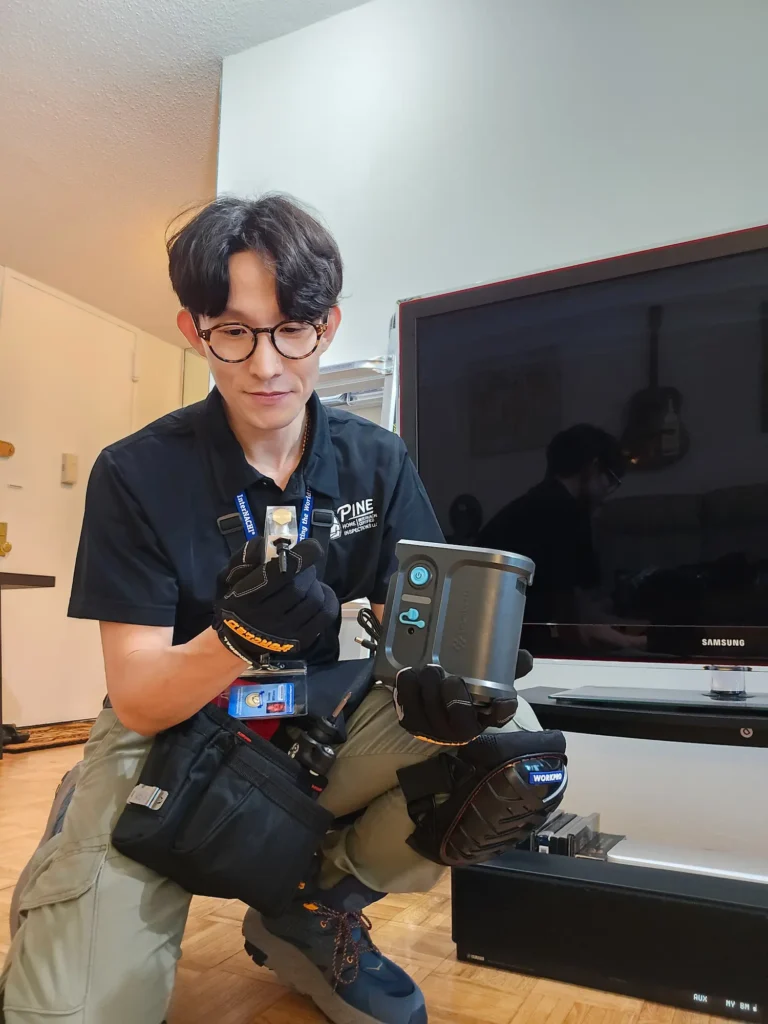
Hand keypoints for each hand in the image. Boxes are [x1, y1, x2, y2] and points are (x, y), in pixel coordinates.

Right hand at [214, 538, 338, 663]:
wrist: (239, 639)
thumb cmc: (237, 599)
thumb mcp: (231, 575)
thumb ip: (248, 556)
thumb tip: (268, 544)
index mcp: (247, 597)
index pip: (281, 574)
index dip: (301, 557)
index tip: (312, 546)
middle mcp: (266, 617)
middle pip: (299, 586)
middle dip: (306, 570)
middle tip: (301, 566)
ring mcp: (285, 632)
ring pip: (314, 599)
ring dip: (315, 584)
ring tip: (305, 581)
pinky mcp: (301, 640)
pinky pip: (326, 614)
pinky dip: (327, 598)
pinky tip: (318, 593)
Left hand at [393, 663, 521, 745]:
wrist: (429, 698)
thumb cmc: (463, 687)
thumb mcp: (487, 675)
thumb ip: (506, 665)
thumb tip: (525, 658)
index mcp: (484, 716)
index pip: (499, 718)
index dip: (502, 711)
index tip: (501, 700)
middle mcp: (460, 729)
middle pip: (460, 722)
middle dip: (453, 698)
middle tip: (448, 676)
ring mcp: (434, 729)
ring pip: (430, 716)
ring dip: (427, 690)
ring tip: (427, 670)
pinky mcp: (411, 722)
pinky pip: (405, 708)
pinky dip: (406, 689)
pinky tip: (409, 674)